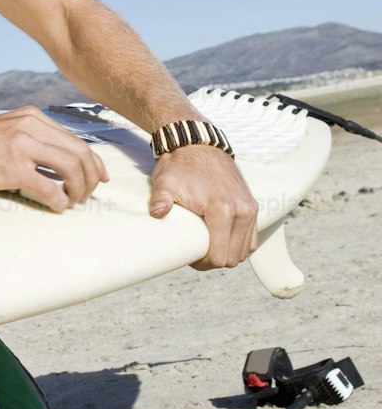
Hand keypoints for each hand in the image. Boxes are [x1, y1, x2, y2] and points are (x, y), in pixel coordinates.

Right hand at [0, 105, 109, 209]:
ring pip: (71, 168)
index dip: (95, 162)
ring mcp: (20, 145)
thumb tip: (61, 162)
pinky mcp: (10, 167)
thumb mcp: (7, 130)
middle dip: (90, 178)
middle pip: (80, 152)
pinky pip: (49, 187)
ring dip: (79, 190)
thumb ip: (32, 138)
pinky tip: (56, 207)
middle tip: (86, 196)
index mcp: (32, 116)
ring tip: (72, 202)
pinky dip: (59, 201)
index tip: (100, 177)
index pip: (76, 139)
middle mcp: (30, 126)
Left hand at [149, 146, 259, 268]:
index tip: (190, 256)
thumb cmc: (180, 166)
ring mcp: (250, 208)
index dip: (203, 263)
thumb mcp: (166, 182)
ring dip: (228, 252)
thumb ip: (160, 199)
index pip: (220, 257)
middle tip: (197, 251)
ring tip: (209, 244)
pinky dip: (239, 242)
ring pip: (244, 249)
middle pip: (233, 257)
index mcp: (222, 210)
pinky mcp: (252, 204)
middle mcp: (241, 211)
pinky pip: (251, 236)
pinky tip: (222, 238)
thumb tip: (157, 212)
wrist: (198, 145)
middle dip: (215, 260)